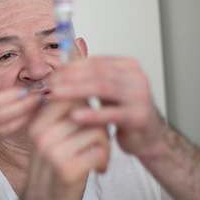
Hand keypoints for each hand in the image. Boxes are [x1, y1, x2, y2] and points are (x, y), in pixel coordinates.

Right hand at [22, 100, 109, 199]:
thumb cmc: (51, 171)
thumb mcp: (48, 139)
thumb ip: (63, 117)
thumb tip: (85, 88)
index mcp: (38, 124)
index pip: (69, 95)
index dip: (89, 100)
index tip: (98, 113)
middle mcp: (43, 135)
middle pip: (85, 112)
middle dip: (100, 123)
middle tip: (102, 139)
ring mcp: (54, 153)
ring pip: (96, 132)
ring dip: (105, 146)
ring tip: (101, 157)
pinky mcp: (68, 170)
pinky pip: (100, 152)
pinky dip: (104, 160)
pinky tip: (99, 169)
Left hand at [49, 57, 166, 157]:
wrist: (148, 137)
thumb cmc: (125, 113)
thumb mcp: (107, 91)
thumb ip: (89, 79)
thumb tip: (60, 70)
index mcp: (128, 67)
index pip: (96, 61)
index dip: (72, 66)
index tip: (53, 73)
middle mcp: (137, 78)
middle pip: (98, 72)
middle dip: (70, 77)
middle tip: (51, 83)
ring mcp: (140, 97)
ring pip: (103, 88)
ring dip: (76, 91)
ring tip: (56, 94)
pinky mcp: (139, 117)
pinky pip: (111, 114)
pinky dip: (91, 114)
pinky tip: (74, 115)